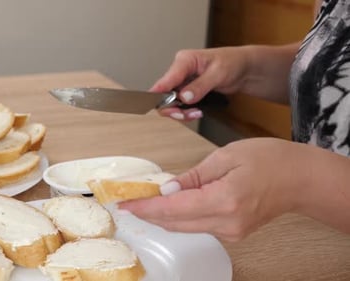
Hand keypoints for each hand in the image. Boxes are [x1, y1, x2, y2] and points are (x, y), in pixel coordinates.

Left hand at [118, 138, 303, 241]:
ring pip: (184, 227)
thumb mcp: (226, 156)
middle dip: (148, 213)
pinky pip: (197, 227)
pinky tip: (169, 205)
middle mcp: (226, 222)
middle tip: (127, 203)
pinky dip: (179, 217)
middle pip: (175, 223)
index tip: (126, 203)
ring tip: (143, 202)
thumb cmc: (269, 159)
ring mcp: (230, 231)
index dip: (146, 206)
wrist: (300, 179)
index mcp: (224, 199)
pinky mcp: (232, 233)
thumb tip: (167, 188)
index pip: (173, 208)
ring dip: (162, 216)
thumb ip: (193, 175)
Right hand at [151, 47, 250, 120]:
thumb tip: (184, 97)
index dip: (159, 95)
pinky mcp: (188, 91)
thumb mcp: (218, 73)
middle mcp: (180, 71)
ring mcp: (183, 82)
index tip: (162, 107)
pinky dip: (187, 112)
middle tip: (185, 115)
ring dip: (181, 112)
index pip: (165, 80)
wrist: (243, 69)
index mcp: (184, 60)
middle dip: (173, 108)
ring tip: (196, 113)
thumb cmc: (233, 62)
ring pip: (171, 103)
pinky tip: (197, 112)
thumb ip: (200, 86)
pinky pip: (180, 105)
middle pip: (164, 95)